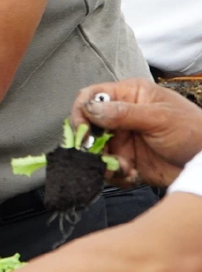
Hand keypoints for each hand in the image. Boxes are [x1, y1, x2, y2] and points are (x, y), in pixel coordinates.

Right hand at [71, 79, 201, 188]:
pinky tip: (132, 175)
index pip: (91, 97)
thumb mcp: (159, 118)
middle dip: (91, 143)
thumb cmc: (193, 131)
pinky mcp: (128, 161)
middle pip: (88, 126)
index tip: (83, 132)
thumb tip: (89, 109)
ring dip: (104, 162)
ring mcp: (123, 139)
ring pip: (95, 150)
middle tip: (99, 156)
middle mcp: (121, 116)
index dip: (81, 112)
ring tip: (124, 169)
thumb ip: (123, 113)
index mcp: (129, 96)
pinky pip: (108, 168)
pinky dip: (115, 175)